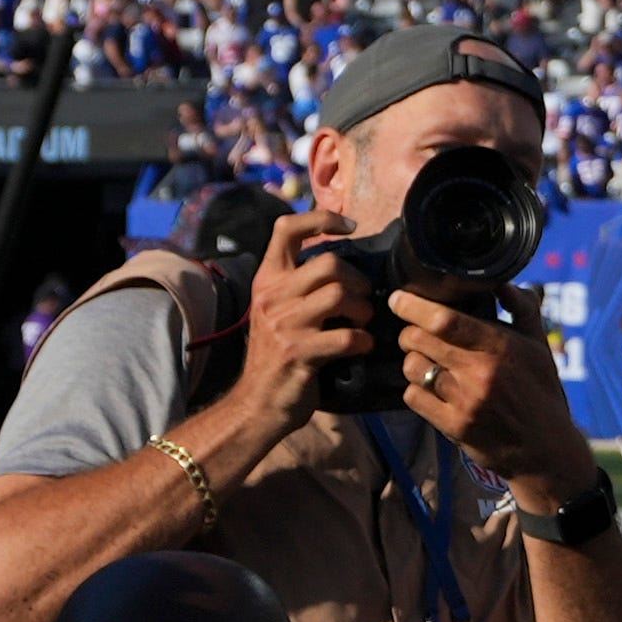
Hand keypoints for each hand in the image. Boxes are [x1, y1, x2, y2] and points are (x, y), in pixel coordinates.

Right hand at [227, 209, 376, 443]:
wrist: (257, 403)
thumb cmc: (277, 355)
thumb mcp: (278, 311)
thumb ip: (299, 285)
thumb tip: (342, 264)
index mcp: (266, 280)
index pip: (286, 228)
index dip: (321, 218)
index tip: (349, 226)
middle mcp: (271, 296)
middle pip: (329, 263)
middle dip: (357, 280)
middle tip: (362, 299)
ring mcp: (283, 324)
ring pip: (340, 295)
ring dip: (363, 310)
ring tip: (362, 323)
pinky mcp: (299, 352)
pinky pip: (347, 336)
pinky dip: (363, 341)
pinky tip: (361, 347)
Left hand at [392, 287, 603, 505]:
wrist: (546, 450)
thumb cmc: (541, 393)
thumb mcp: (540, 347)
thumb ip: (523, 310)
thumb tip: (502, 283)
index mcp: (501, 347)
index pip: (445, 320)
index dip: (413, 306)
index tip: (399, 299)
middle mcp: (480, 372)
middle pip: (420, 340)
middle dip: (409, 332)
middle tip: (414, 333)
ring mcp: (465, 401)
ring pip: (413, 367)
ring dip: (413, 361)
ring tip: (426, 362)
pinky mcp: (453, 426)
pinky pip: (414, 397)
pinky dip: (416, 389)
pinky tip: (431, 389)